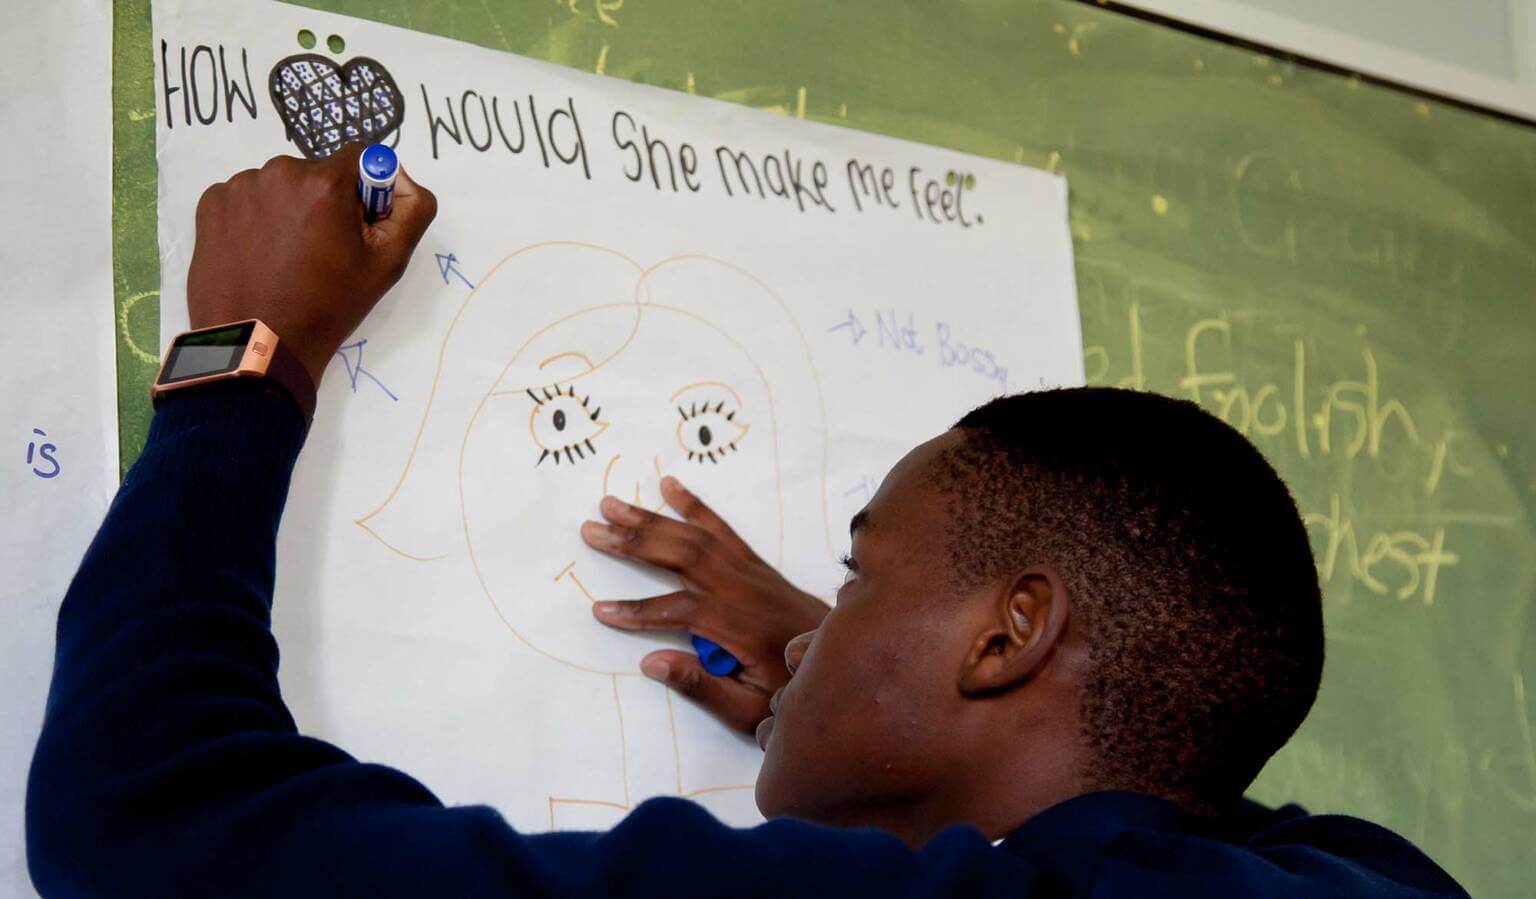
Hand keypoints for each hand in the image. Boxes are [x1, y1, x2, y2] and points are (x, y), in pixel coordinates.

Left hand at [186, 142, 436, 384]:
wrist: (259, 342)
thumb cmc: (329, 304)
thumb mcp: (388, 263)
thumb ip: (412, 209)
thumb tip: (399, 175)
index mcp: (325, 182)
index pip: (358, 157)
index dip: (362, 191)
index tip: (353, 226)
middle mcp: (279, 172)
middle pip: (316, 173)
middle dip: (322, 202)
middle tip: (319, 250)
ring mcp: (240, 186)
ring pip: (278, 186)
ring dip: (286, 209)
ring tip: (284, 256)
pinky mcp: (210, 203)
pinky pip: (245, 198)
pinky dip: (253, 218)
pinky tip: (256, 253)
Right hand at [581, 477, 828, 735]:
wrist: (848, 667)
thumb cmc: (794, 694)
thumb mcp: (751, 711)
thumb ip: (702, 688)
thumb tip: (651, 662)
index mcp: (743, 628)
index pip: (681, 611)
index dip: (640, 611)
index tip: (601, 611)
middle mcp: (747, 591)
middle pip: (684, 557)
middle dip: (635, 543)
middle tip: (590, 530)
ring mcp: (754, 572)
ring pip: (697, 536)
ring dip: (652, 518)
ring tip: (610, 505)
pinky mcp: (758, 565)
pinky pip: (723, 529)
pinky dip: (694, 505)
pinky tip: (668, 485)